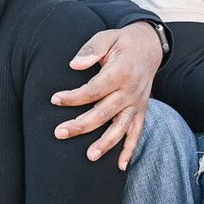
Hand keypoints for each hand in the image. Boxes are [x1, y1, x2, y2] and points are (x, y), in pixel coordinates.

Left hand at [51, 22, 162, 169]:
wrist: (149, 47)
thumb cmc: (122, 42)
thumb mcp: (107, 37)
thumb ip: (91, 50)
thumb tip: (74, 64)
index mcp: (121, 72)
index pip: (94, 89)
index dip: (74, 96)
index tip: (54, 99)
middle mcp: (131, 91)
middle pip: (104, 112)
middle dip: (82, 125)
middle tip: (59, 133)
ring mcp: (137, 103)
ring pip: (121, 127)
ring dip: (106, 143)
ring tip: (89, 156)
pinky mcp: (141, 111)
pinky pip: (137, 133)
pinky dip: (130, 150)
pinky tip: (120, 166)